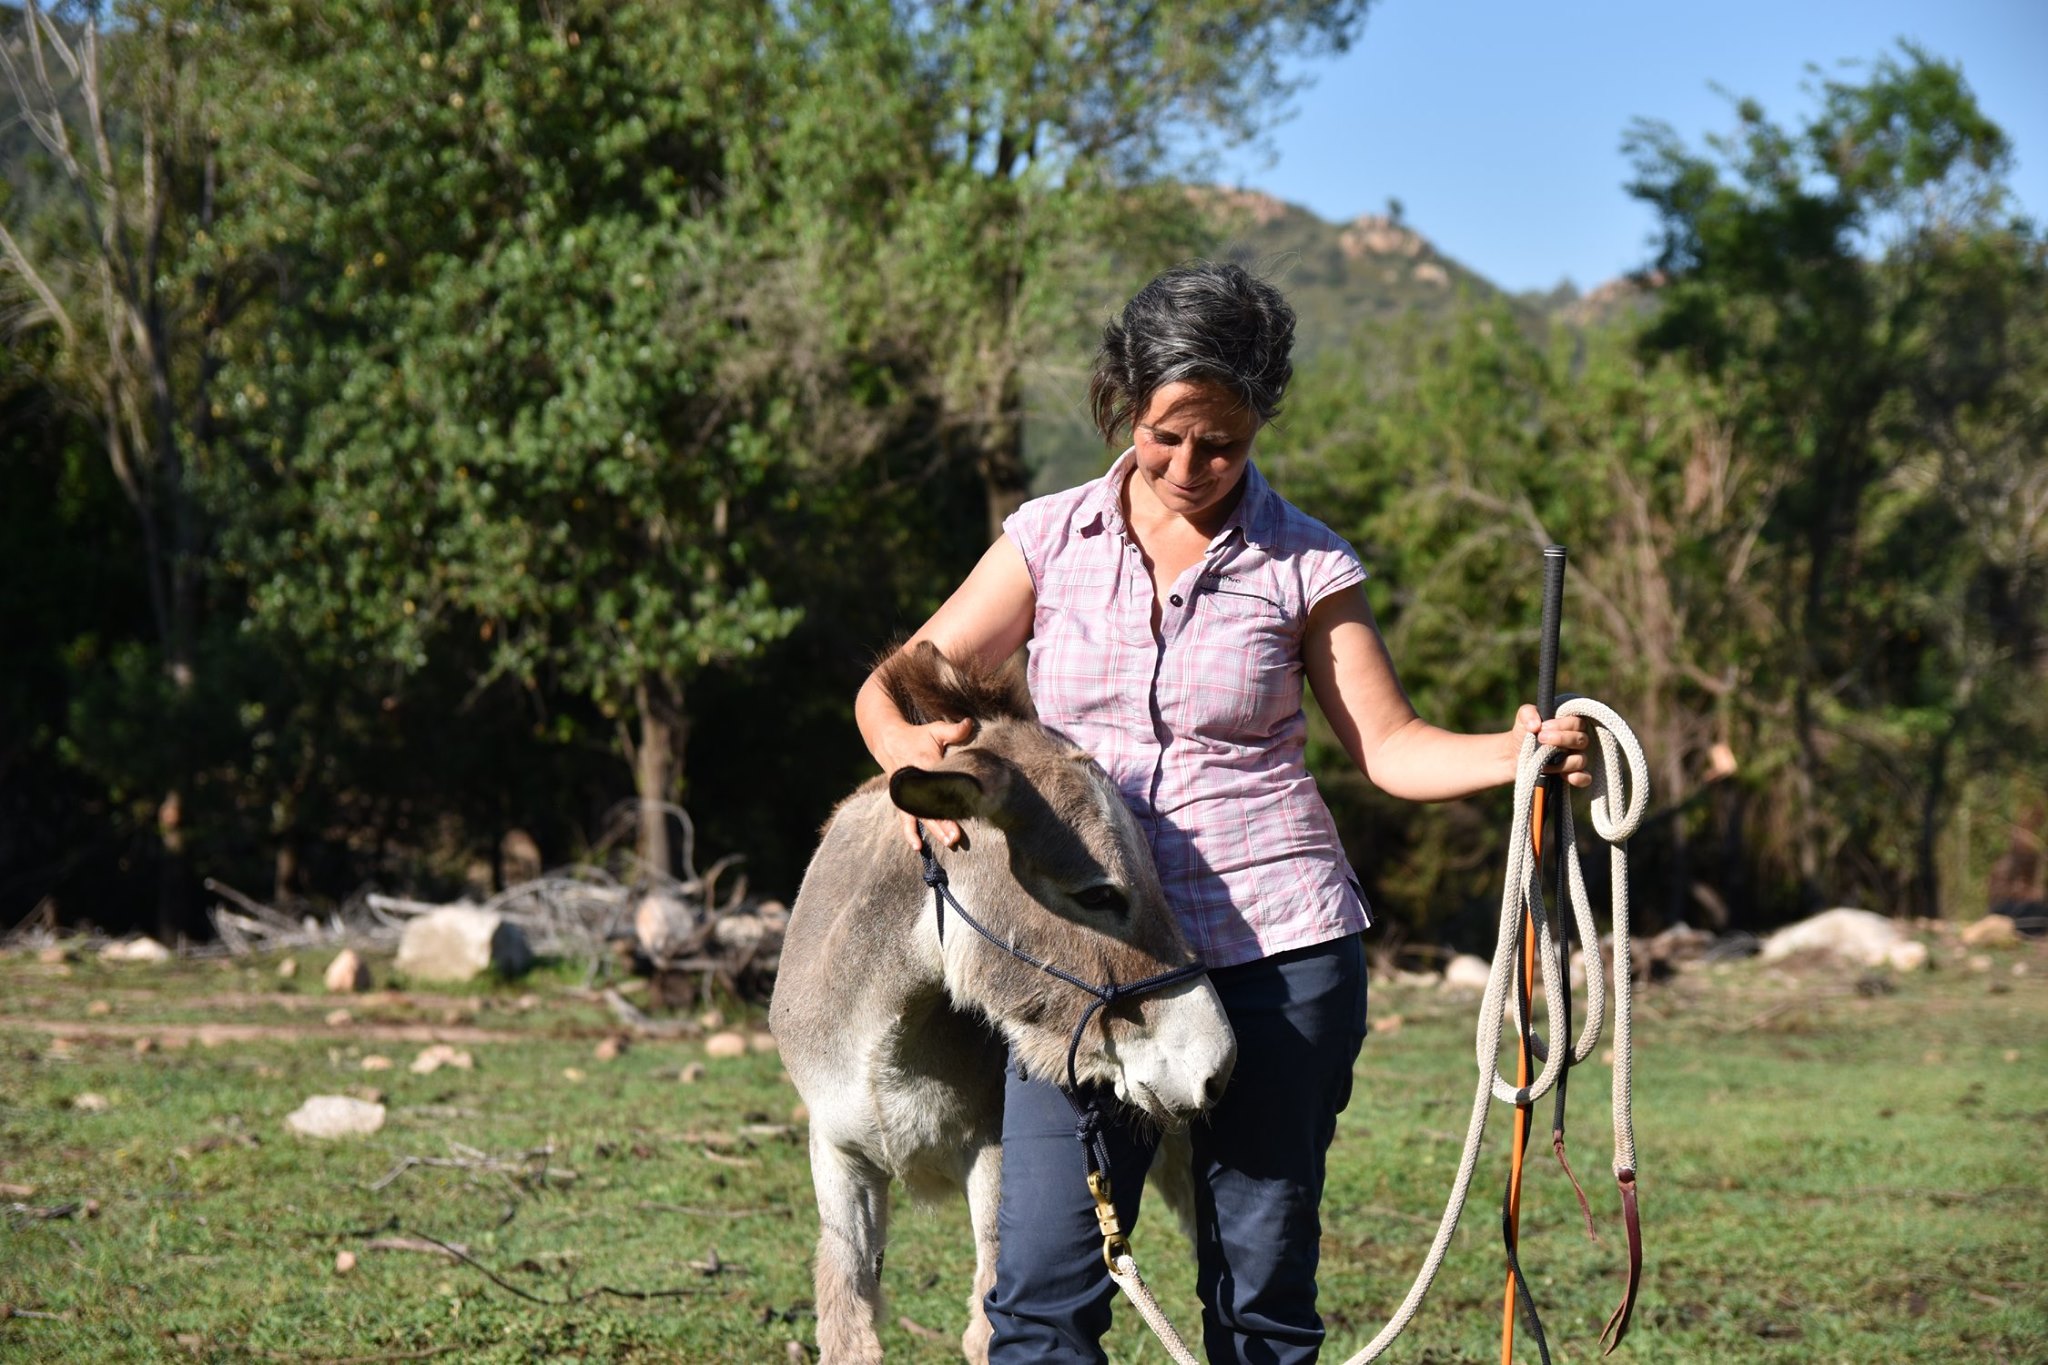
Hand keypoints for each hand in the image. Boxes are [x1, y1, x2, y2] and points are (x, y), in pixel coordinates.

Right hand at [878, 717, 974, 850]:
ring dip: (934, 830)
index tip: (964, 809)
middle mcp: (915, 783)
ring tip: (949, 842)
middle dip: (944, 821)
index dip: (951, 797)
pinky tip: (918, 848)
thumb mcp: (935, 730)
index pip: (939, 784)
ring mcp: (907, 794)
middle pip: (930, 805)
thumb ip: (953, 730)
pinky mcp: (903, 800)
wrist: (888, 741)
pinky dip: (911, 834)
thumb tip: (970, 724)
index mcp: (925, 764)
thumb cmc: (917, 736)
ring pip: (921, 816)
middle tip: (957, 836)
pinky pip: (905, 820)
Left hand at [1516, 704, 1590, 787]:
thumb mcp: (1522, 719)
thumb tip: (1535, 725)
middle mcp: (1575, 742)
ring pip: (1580, 760)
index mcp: (1569, 726)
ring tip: (1543, 760)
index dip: (1561, 726)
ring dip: (1561, 761)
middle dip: (1561, 739)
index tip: (1542, 728)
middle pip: (1582, 740)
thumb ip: (1528, 713)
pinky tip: (1565, 776)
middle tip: (1541, 739)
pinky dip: (1578, 778)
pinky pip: (1585, 778)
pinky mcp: (1570, 775)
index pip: (1576, 723)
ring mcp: (1574, 759)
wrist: (1514, 755)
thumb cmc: (1524, 733)